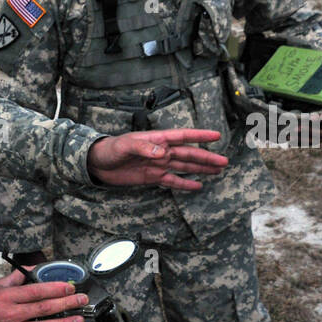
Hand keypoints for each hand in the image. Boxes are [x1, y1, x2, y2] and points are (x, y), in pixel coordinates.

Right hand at [0, 269, 88, 321]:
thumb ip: (15, 278)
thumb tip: (32, 268)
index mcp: (7, 297)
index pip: (36, 291)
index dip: (56, 289)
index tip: (70, 287)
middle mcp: (11, 314)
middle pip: (44, 308)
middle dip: (66, 304)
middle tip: (82, 300)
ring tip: (78, 320)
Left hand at [87, 129, 226, 189]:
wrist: (97, 164)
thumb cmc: (109, 149)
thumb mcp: (124, 146)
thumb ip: (143, 147)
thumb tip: (162, 152)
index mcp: (157, 139)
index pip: (182, 136)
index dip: (199, 136)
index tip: (216, 136)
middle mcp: (161, 151)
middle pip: (188, 154)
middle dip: (206, 157)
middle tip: (224, 161)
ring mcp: (158, 165)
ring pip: (184, 167)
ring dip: (200, 169)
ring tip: (217, 170)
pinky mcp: (152, 177)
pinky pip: (172, 180)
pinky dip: (184, 184)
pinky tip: (198, 186)